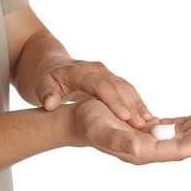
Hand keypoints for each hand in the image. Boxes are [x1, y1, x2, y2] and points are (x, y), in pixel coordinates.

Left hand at [35, 59, 152, 128]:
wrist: (56, 66)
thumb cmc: (49, 79)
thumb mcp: (42, 85)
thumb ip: (46, 94)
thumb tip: (50, 103)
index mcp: (81, 71)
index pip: (100, 85)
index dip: (113, 100)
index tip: (123, 116)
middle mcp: (97, 70)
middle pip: (117, 86)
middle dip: (130, 104)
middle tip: (141, 123)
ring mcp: (106, 74)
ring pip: (126, 87)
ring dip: (137, 104)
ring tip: (148, 121)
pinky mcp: (112, 80)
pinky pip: (127, 90)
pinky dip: (137, 102)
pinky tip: (146, 116)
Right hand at [70, 99, 190, 164]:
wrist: (79, 121)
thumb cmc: (87, 124)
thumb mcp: (100, 130)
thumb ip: (117, 141)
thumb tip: (137, 149)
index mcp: (141, 151)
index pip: (177, 149)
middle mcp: (148, 147)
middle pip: (184, 141)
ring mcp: (149, 139)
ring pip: (180, 133)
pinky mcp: (147, 129)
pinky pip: (172, 126)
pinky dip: (186, 121)